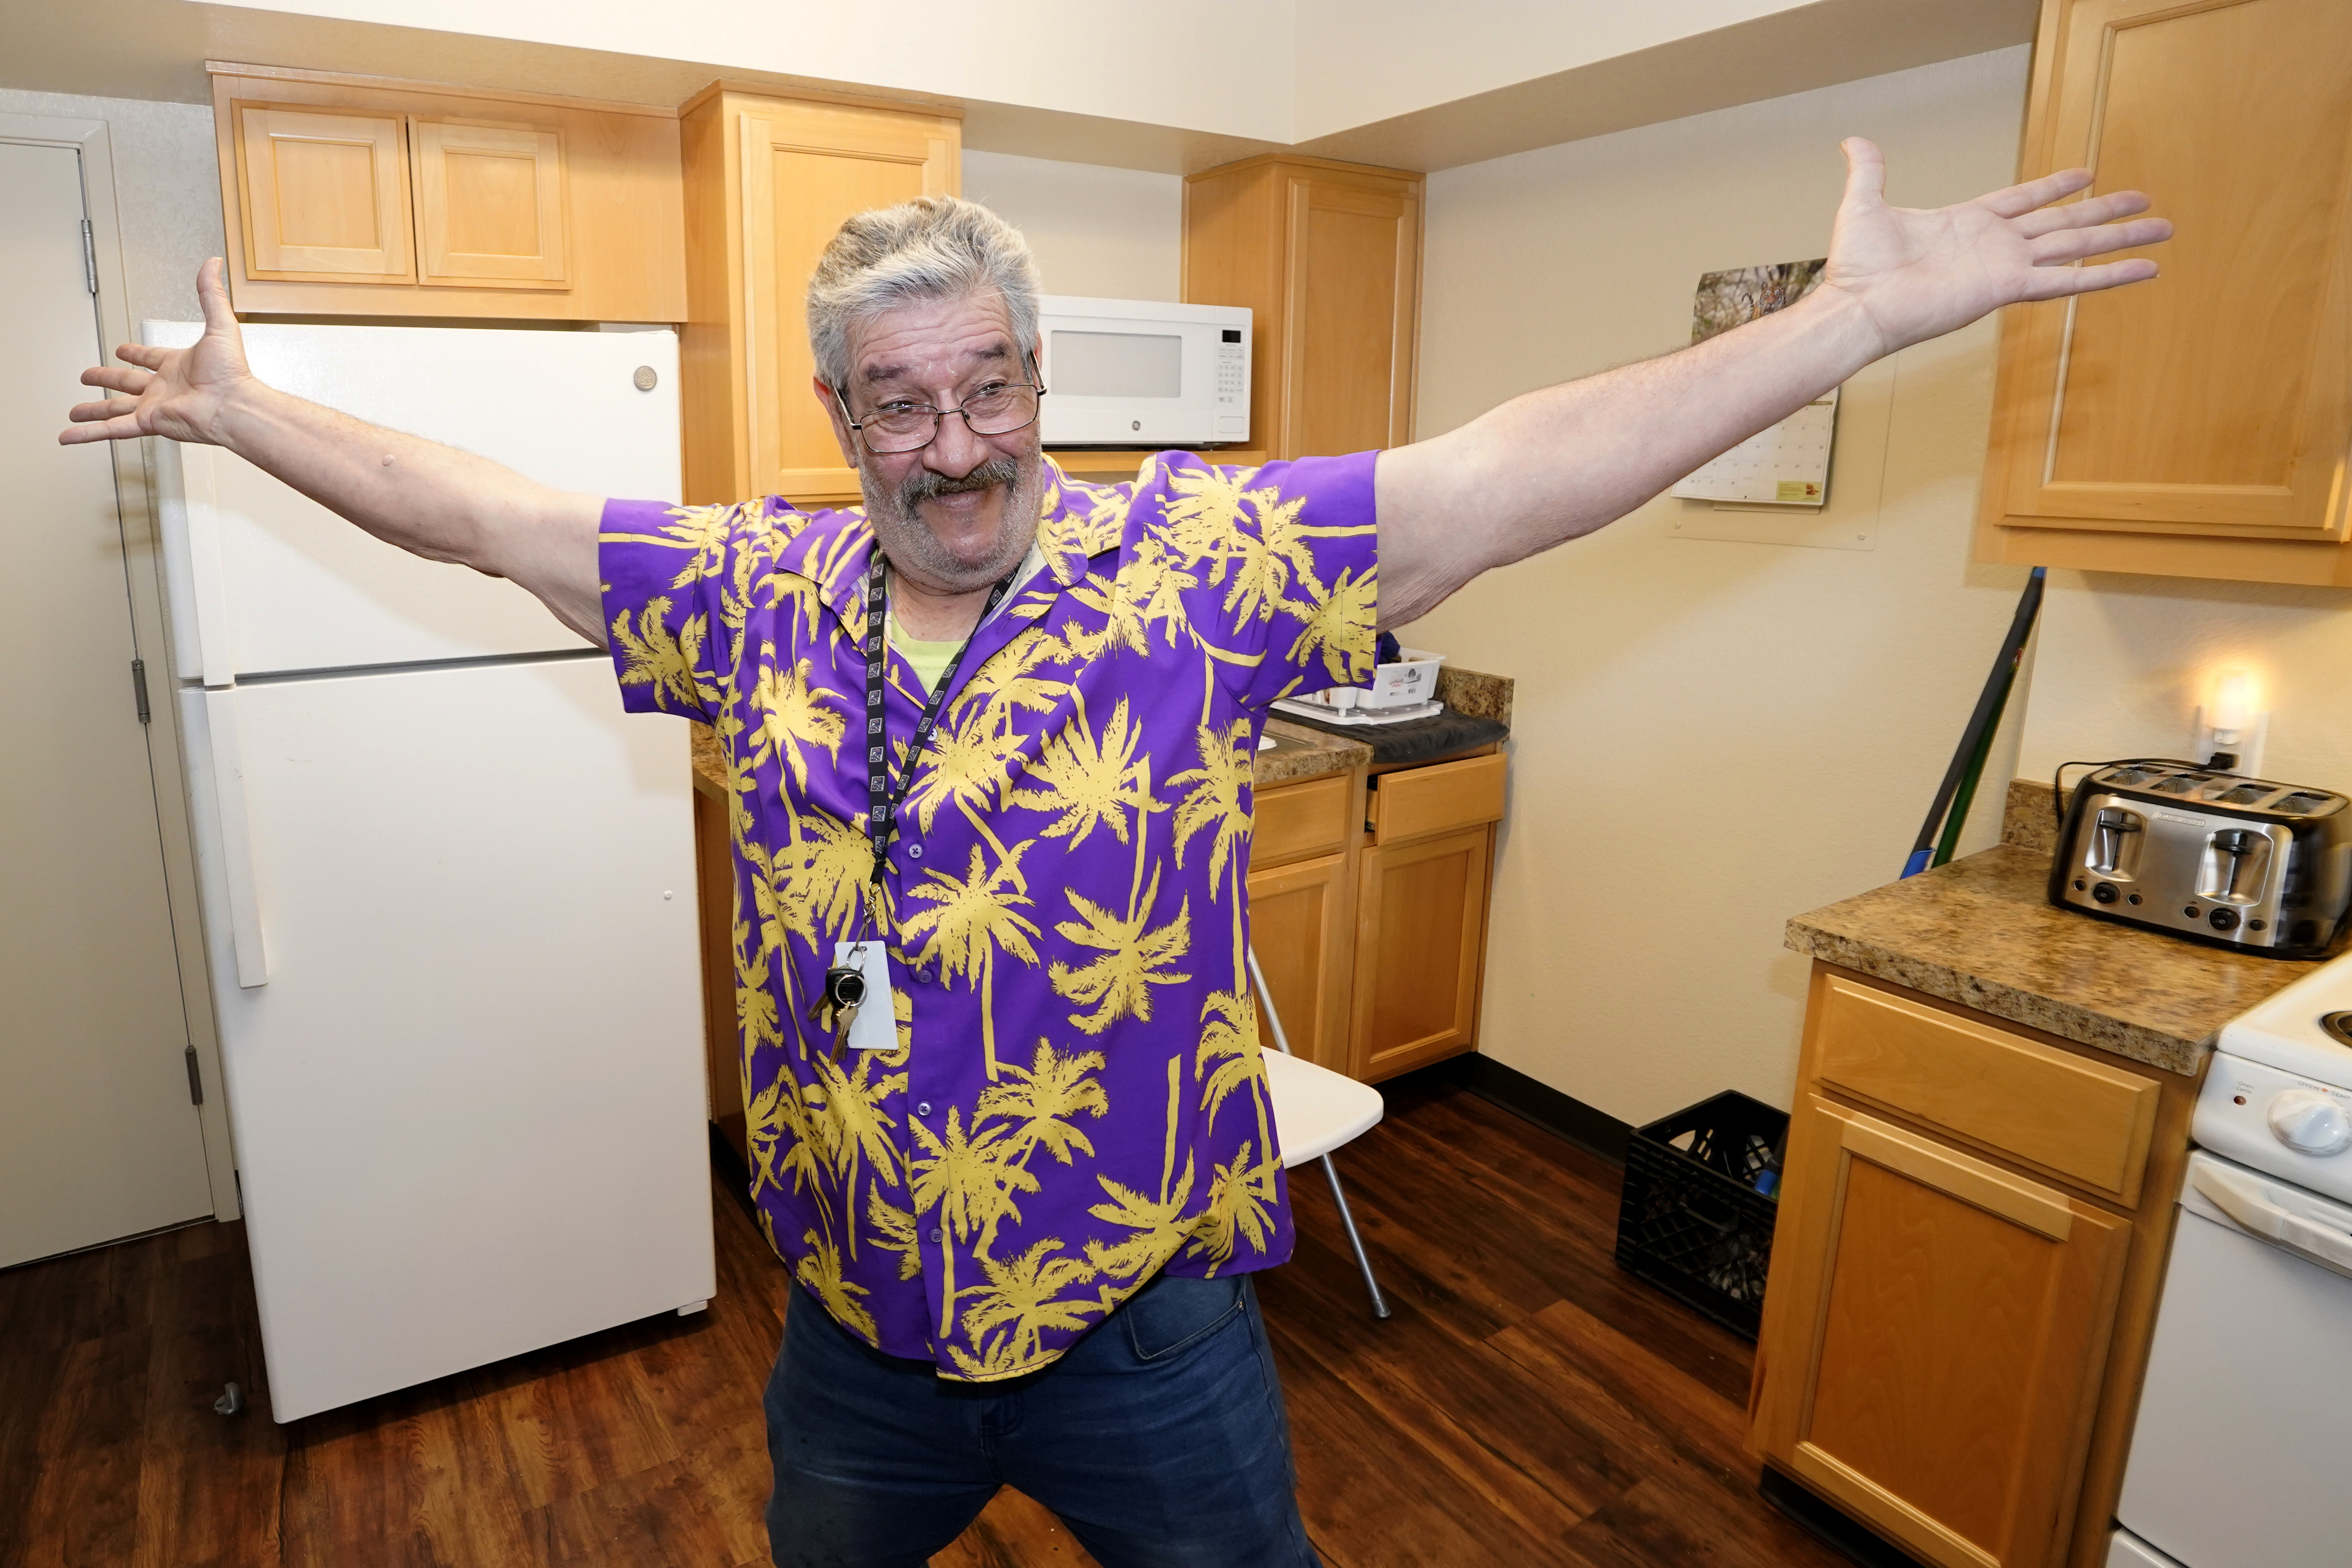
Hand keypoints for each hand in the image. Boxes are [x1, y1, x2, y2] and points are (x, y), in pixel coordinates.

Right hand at [60, 256, 253, 446]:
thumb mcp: (220, 325)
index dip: (136, 354)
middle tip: (89, 376)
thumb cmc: (233, 373)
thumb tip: (213, 264)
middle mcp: (164, 388)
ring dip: (93, 410)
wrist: (234, 405)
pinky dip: (89, 434)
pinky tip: (70, 435)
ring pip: (114, 408)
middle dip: (106, 378)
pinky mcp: (149, 422)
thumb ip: (211, 294)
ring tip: (75, 411)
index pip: (150, 358)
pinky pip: (112, 428)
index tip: (123, 350)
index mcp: (177, 366)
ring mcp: (155, 406)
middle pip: (126, 382)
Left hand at [1818, 137, 2172, 357]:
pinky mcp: (2009, 287)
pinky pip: (2067, 280)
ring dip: (2119, 238)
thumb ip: (1869, 171)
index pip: (2023, 200)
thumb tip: (1853, 141)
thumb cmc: (1858, 267)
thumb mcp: (1864, 205)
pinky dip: (2106, 275)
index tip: (2085, 175)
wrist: (1858, 305)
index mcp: (1968, 222)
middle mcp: (1994, 245)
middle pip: (2062, 222)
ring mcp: (2006, 266)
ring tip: (2162, 228)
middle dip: (2105, 212)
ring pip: (2076, 245)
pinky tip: (2143, 269)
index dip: (2054, 187)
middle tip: (2144, 202)